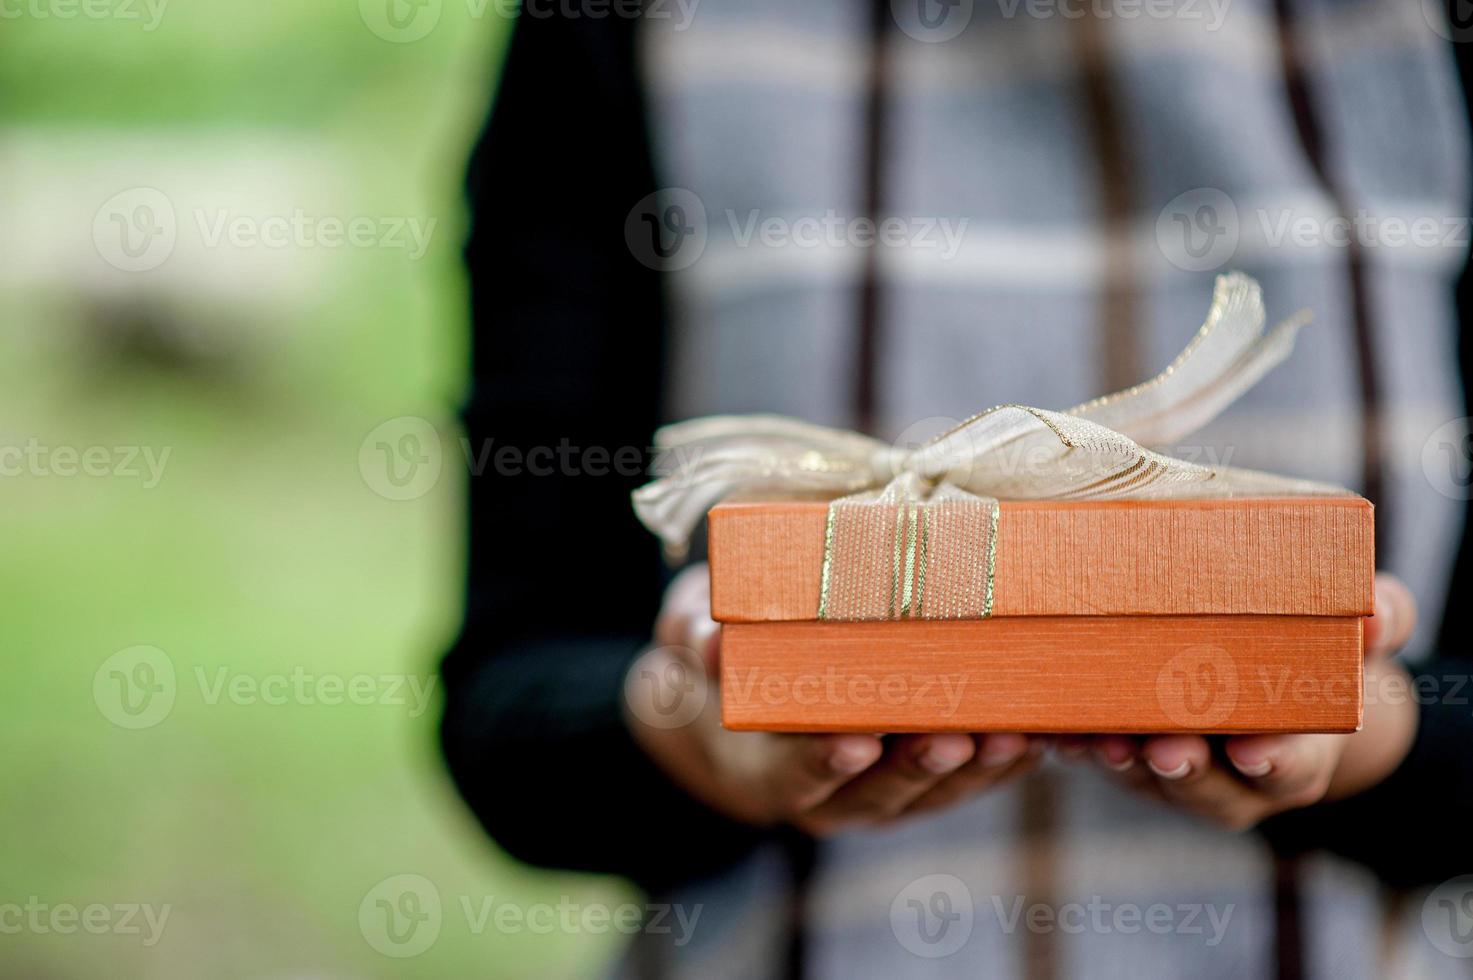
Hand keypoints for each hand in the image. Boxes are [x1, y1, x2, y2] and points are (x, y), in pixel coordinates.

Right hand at [625, 565, 1043, 835]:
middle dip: (920, 766)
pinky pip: (970, 781)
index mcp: (765, 767)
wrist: (740, 695)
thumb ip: (695, 635)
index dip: (825, 762)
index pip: (797, 773)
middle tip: (953, 733)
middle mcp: (829, 794)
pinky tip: (1040, 732)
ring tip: (1012, 733)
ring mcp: (882, 792)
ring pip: (933, 795)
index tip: (856, 740)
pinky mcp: (925, 777)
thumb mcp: (689, 635)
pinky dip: (1004, 764)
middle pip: (879, 793)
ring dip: (975, 769)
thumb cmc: (720, 654)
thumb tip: (708, 638)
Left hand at [1073, 573, 1419, 829]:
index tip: (1257, 752)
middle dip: (1184, 769)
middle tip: (1167, 748)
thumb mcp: (1365, 628)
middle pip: (1206, 787)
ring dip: (1119, 759)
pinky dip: (1073, 743)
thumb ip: (1380, 622)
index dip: (1273, 762)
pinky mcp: (1122, 747)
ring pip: (1142, 777)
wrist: (1275, 670)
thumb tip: (1373, 619)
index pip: (1287, 768)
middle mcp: (1232, 775)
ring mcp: (1173, 767)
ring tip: (1100, 737)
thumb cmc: (1321, 645)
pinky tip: (1053, 726)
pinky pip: (1094, 752)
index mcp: (1296, 753)